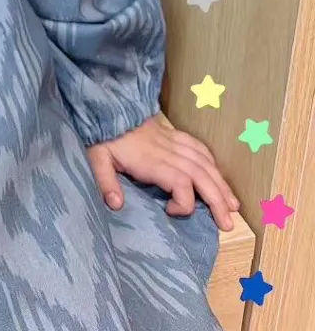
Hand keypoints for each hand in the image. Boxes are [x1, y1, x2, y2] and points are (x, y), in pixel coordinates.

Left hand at [86, 115, 239, 230]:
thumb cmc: (103, 137)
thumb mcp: (96, 158)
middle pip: (200, 175)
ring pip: (204, 162)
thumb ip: (105, 181)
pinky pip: (198, 147)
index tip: (170, 212)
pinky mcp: (172, 134)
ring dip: (221, 184)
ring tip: (234, 206)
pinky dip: (212, 162)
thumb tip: (116, 204)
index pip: (180, 182)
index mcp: (150, 160)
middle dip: (217, 199)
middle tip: (228, 224)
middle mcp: (167, 151)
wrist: (106, 107)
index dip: (183, 202)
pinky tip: (219, 176)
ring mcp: (172, 141)